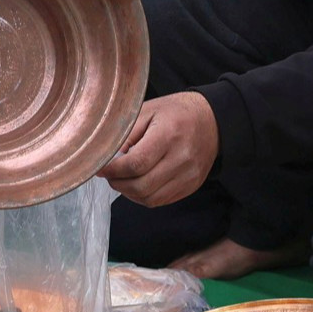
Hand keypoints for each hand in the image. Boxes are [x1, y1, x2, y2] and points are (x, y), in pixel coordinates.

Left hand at [96, 91, 217, 206]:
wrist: (211, 121)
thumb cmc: (175, 112)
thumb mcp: (147, 111)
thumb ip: (127, 134)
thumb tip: (111, 159)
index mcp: (168, 135)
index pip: (136, 164)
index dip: (114, 170)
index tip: (101, 168)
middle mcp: (181, 158)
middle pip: (142, 186)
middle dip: (118, 184)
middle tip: (109, 175)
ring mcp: (189, 176)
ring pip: (150, 199)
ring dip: (129, 193)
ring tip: (122, 180)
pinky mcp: (191, 186)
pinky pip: (161, 201)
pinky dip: (144, 196)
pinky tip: (138, 184)